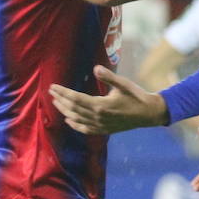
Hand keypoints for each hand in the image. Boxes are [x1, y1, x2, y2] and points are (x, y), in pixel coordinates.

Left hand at [49, 66, 168, 134]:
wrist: (148, 114)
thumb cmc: (136, 96)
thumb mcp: (123, 84)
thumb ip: (108, 77)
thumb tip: (95, 68)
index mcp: (101, 105)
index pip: (76, 98)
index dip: (63, 92)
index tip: (53, 87)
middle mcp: (98, 117)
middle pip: (73, 109)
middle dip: (60, 100)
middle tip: (51, 92)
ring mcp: (100, 125)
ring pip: (77, 119)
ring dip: (64, 111)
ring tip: (56, 103)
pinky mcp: (104, 130)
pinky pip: (85, 129)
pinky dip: (75, 125)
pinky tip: (68, 120)